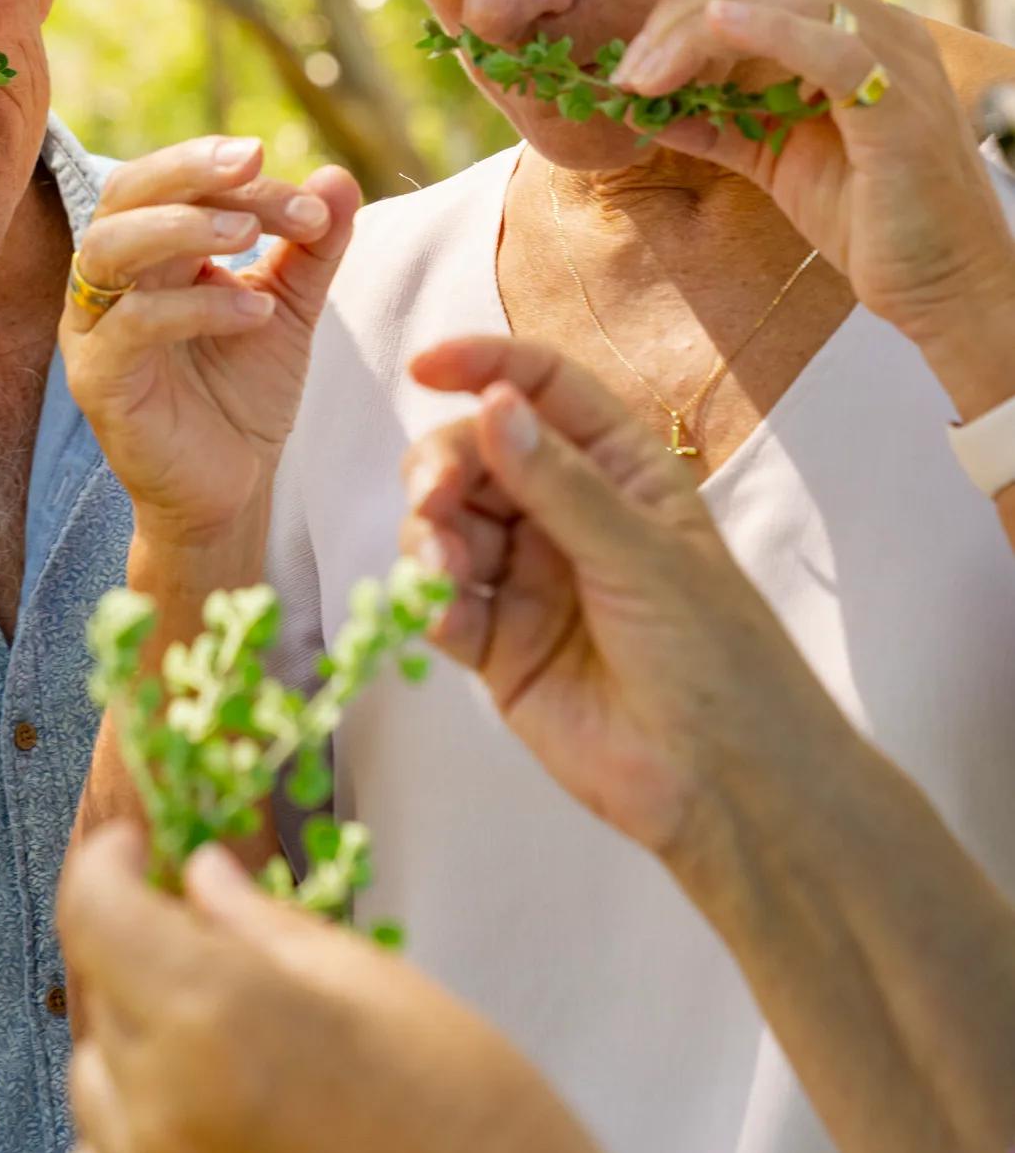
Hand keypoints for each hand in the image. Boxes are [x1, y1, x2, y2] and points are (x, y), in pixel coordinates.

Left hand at [57, 825, 681, 1152]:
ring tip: (220, 1038)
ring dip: (135, 1037)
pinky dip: (121, 1133)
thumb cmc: (465, 1112)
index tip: (141, 850)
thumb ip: (261, 921)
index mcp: (216, 1007)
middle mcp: (164, 1093)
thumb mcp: (370, 977)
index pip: (95, 906)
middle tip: (210, 943)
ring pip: (93, 1071)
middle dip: (142, 946)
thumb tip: (200, 873)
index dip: (110, 861)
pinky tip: (187, 1118)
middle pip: (100, 982)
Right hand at [60, 138, 360, 549]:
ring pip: (108, 249)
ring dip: (182, 227)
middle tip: (254, 161)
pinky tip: (256, 313)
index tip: (315, 202)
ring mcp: (94, 330)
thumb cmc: (245, 393)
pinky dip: (195, 308)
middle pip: (124, 194)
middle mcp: (110, 281)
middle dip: (188, 169)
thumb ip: (312, 245)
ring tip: (251, 235)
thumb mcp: (290, 306)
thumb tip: (339, 176)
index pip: (175, 183)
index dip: (240, 177)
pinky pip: (131, 326)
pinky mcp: (98, 381)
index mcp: (149, 252)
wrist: (233, 489)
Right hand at [401, 334, 829, 872]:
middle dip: (443, 465)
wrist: (727, 785)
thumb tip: (491, 402)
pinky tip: (444, 615)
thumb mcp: (642, 555)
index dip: (484, 367)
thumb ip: (559, 483)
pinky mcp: (500, 646)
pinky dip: (432, 600)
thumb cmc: (715, 653)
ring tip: (442, 568)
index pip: (543, 389)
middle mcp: (567, 513)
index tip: (424, 367)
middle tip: (431, 499)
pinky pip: (446, 603)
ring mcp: (530, 578)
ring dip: (431, 534)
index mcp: (618, 469)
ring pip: (451, 525)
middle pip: (478, 454)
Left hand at [613, 0, 1014, 396]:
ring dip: (700, 28)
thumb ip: (719, 126)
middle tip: (627, 70)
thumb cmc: (869, 224)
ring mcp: (897, 61)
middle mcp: (884, 31)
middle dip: (681, 16)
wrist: (943, 289)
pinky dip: (770, 28)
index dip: (686, 11)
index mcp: (857, 36)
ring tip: (646, 74)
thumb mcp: (776, 161)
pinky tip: (718, 26)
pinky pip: (835, 48)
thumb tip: (647, 109)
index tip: (632, 64)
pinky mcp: (899, 108)